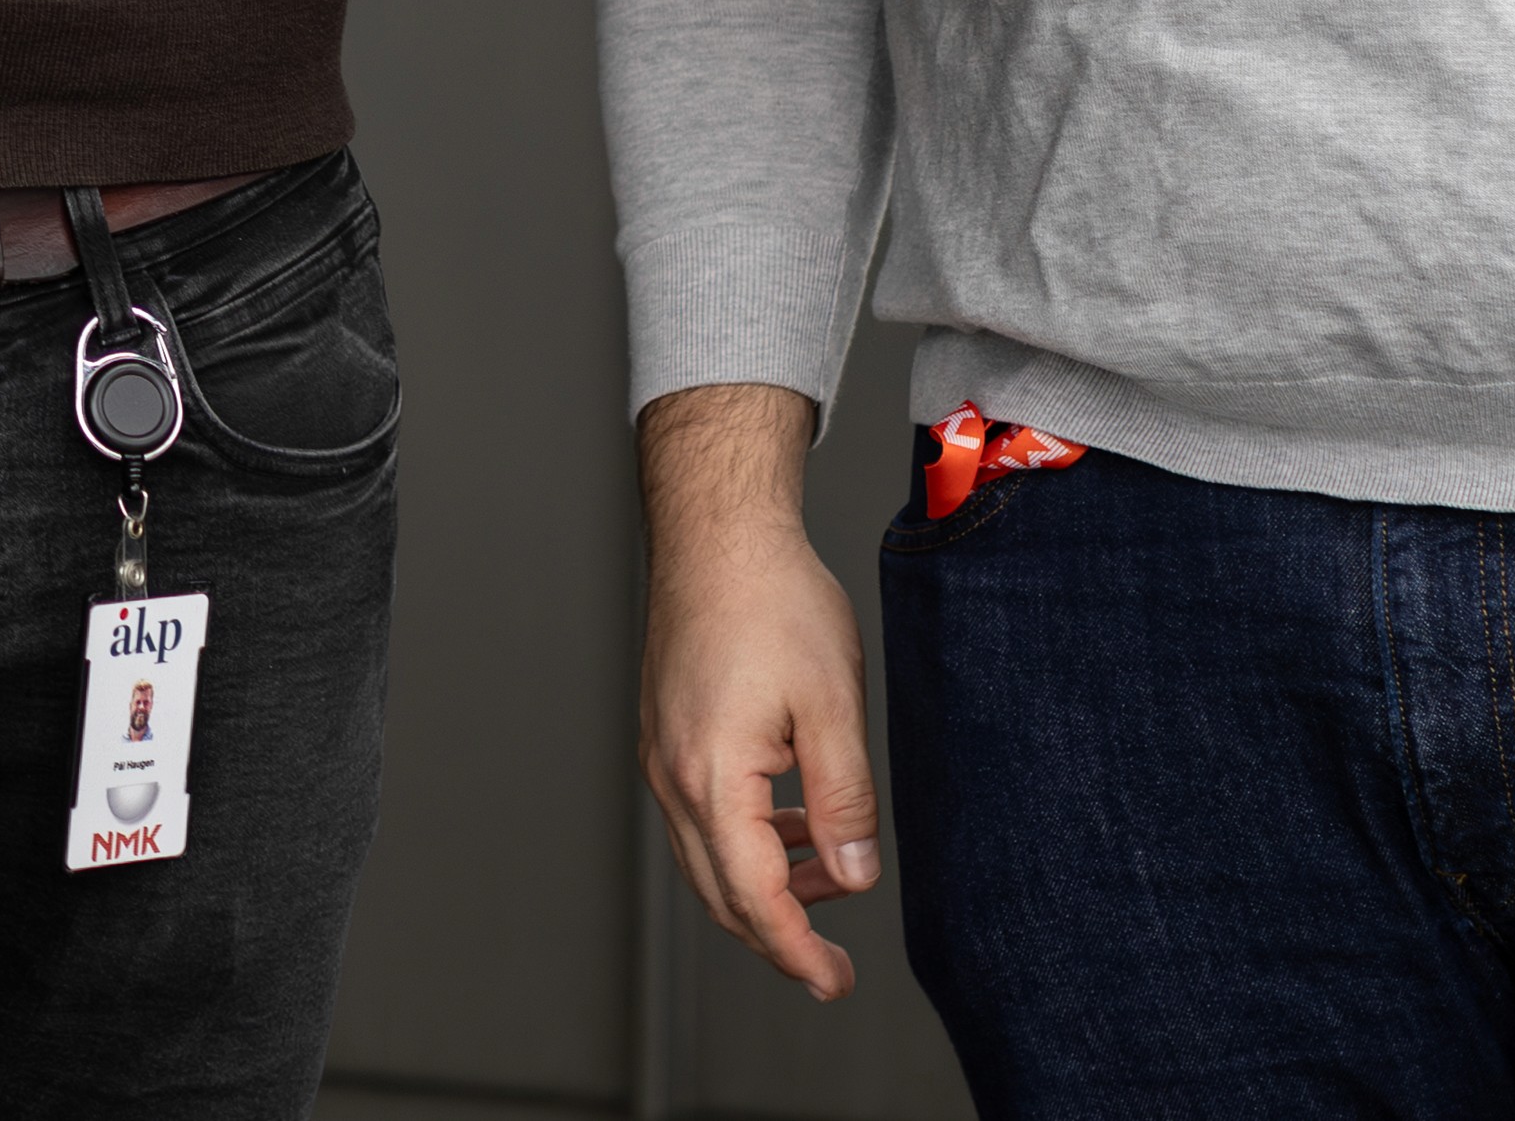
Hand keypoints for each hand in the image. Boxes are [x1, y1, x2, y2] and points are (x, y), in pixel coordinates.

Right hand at [636, 384, 884, 1000]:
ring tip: (827, 881)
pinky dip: (745, 840)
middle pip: (720, 894)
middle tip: (829, 965)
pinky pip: (701, 815)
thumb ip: (842, 802)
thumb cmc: (773, 601)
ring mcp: (663, 756)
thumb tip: (851, 880)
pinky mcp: (668, 734)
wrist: (717, 532)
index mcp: (713, 778)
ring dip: (763, 885)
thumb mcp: (831, 705)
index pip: (754, 899)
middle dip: (777, 937)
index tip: (834, 983)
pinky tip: (791, 820)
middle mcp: (673, 777)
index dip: (796, 952)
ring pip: (707, 858)